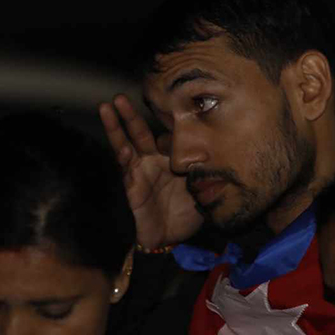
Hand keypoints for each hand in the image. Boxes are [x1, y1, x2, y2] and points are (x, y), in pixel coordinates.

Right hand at [99, 94, 203, 248]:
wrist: (171, 239)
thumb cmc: (186, 213)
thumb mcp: (203, 189)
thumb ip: (210, 172)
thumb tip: (225, 157)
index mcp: (170, 159)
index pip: (165, 133)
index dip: (165, 118)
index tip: (168, 99)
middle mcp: (153, 161)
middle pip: (140, 132)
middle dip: (130, 114)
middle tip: (121, 95)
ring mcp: (140, 171)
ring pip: (125, 144)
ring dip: (116, 126)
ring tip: (108, 107)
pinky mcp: (133, 186)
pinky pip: (126, 169)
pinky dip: (123, 156)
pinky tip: (121, 147)